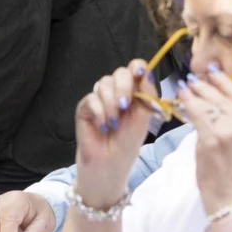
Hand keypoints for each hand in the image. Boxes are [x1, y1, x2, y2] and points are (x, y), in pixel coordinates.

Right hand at [72, 60, 153, 208]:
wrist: (109, 163)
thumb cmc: (128, 143)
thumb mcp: (143, 118)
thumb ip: (146, 95)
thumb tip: (146, 73)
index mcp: (134, 93)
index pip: (135, 69)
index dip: (137, 67)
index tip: (140, 73)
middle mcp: (117, 92)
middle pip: (119, 73)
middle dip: (123, 87)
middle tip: (124, 106)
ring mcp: (99, 98)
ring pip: (104, 84)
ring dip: (111, 104)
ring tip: (113, 124)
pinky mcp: (84, 107)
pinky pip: (91, 98)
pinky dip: (99, 112)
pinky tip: (102, 127)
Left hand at [178, 68, 231, 214]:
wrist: (230, 196)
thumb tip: (212, 98)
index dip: (225, 81)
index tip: (212, 71)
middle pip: (224, 97)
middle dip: (206, 85)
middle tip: (193, 78)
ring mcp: (231, 132)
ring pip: (209, 102)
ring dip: (195, 91)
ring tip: (186, 85)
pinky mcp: (213, 139)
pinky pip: (197, 113)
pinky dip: (187, 102)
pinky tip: (181, 96)